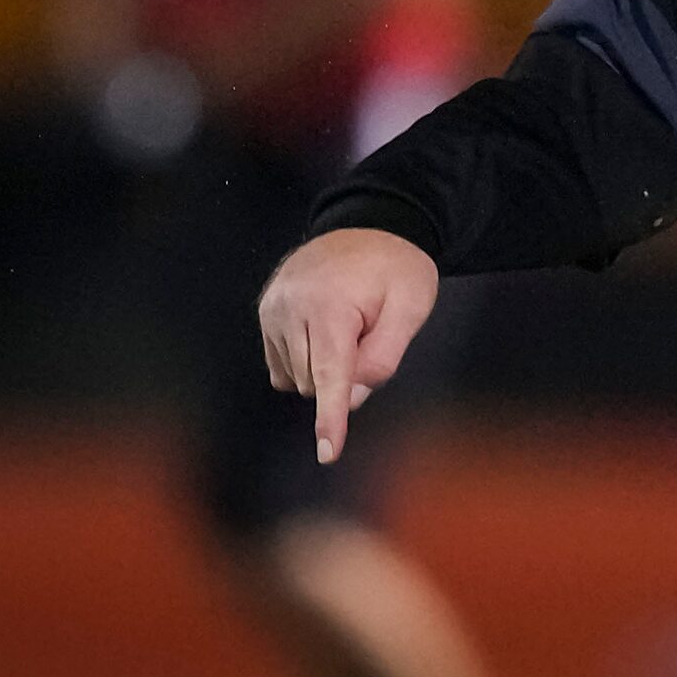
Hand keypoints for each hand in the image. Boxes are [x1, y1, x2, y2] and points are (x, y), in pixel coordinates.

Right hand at [256, 228, 439, 466]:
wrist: (370, 223)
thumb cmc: (396, 269)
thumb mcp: (411, 307)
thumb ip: (383, 357)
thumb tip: (350, 398)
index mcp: (330, 306)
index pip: (330, 374)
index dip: (331, 417)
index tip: (327, 453)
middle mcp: (292, 307)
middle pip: (316, 381)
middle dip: (344, 376)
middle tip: (370, 334)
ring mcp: (273, 308)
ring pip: (297, 377)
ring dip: (325, 367)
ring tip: (348, 324)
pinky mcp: (265, 311)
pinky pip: (281, 365)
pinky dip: (304, 363)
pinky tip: (324, 334)